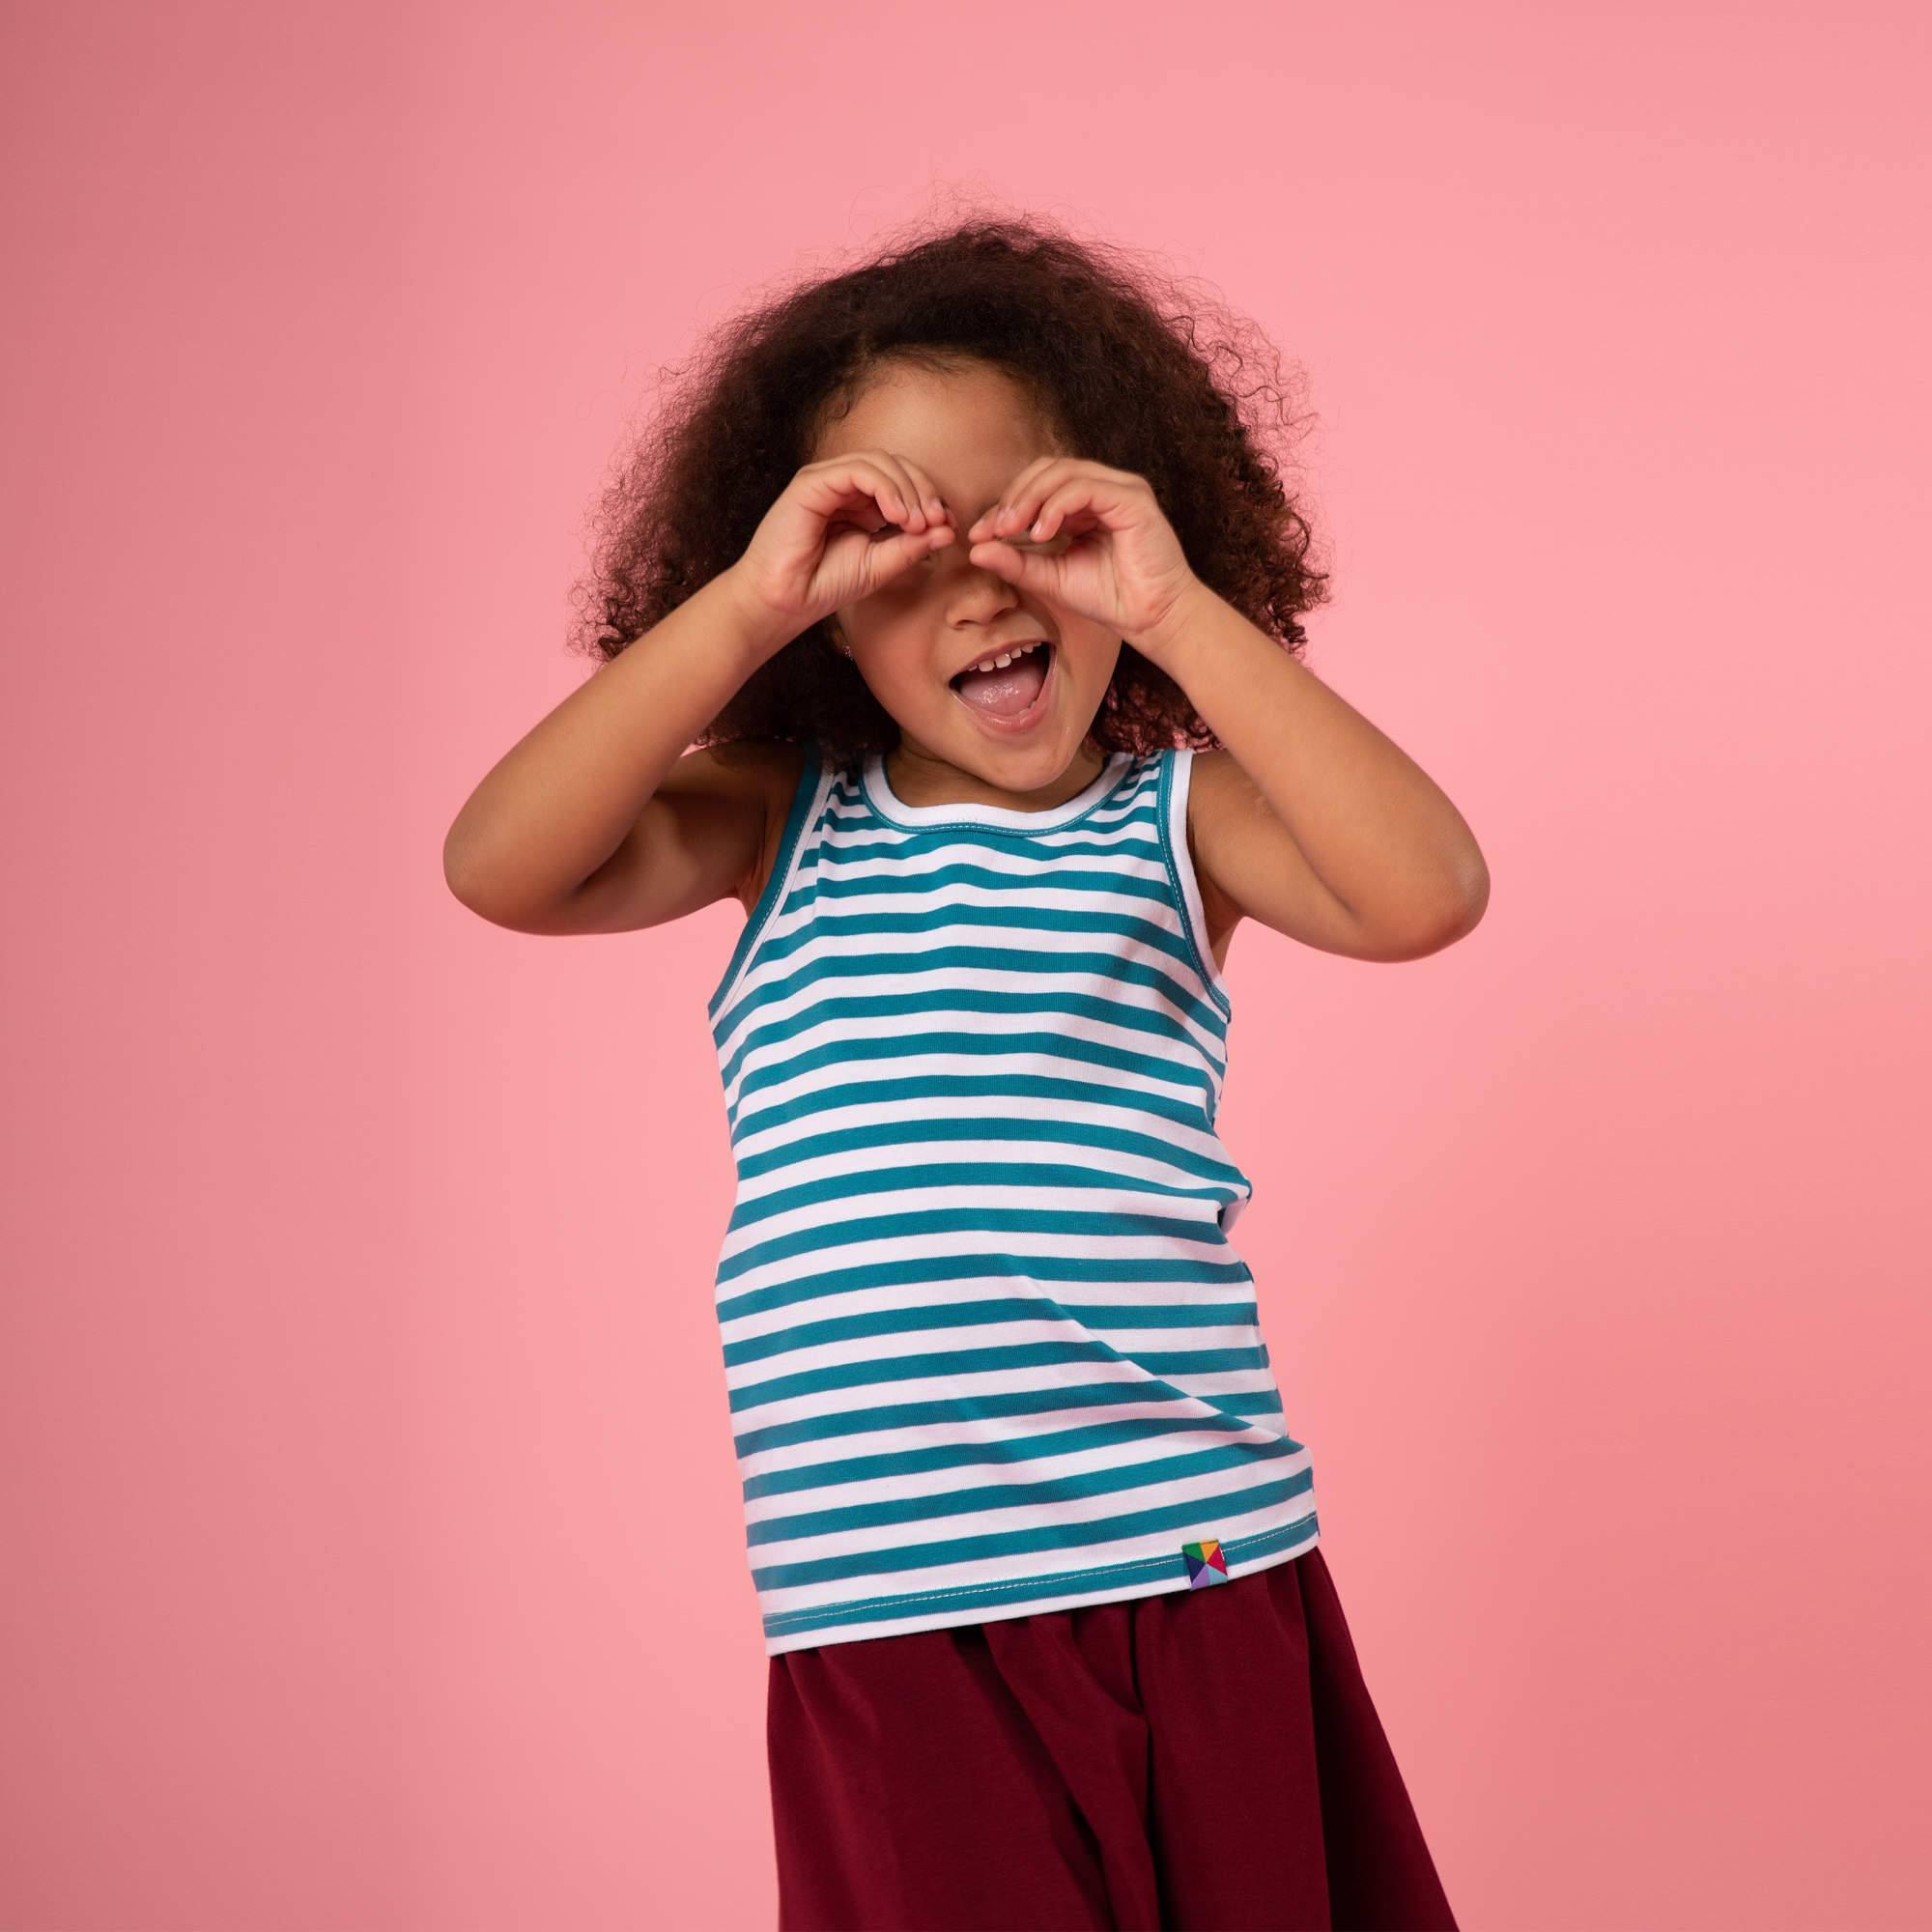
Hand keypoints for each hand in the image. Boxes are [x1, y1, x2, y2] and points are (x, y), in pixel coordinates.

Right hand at [727, 451, 955, 650]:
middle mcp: (845, 487)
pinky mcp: (812, 482)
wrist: (786, 600)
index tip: (948, 525)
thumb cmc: (826, 584)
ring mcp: (828, 480)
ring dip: (907, 488)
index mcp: (862, 503)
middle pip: (896, 465)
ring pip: (879, 462)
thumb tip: (947, 528)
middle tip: (937, 520)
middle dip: (924, 490)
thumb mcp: (881, 565)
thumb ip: (912, 545)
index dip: (930, 497)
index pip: (904, 482)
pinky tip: (896, 514)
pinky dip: (884, 487)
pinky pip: (857, 470)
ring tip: (916, 522)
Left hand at [963, 458, 1202, 655]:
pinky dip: (1056, 506)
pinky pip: (1084, 487)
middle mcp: (1103, 489)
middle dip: (1015, 496)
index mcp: (1085, 504)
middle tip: (993, 528)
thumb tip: (975, 549)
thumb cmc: (1110, 598)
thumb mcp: (1051, 578)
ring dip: (1030, 497)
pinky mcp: (1132, 498)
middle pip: (1047, 469)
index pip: (1038, 486)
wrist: (1151, 618)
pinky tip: (1041, 533)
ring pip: (1064, 472)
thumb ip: (1016, 562)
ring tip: (1012, 529)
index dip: (1005, 505)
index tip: (979, 534)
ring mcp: (1119, 489)